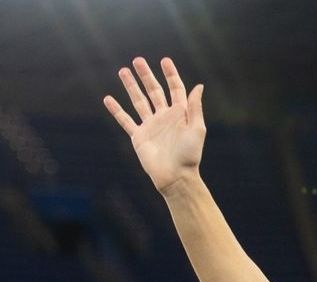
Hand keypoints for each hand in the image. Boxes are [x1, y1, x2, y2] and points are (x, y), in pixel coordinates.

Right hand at [103, 57, 205, 194]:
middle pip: (154, 91)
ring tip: (123, 71)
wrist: (176, 177)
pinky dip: (117, 110)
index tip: (164, 60)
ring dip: (131, 86)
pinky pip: (126, 120)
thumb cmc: (190, 155)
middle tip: (137, 60)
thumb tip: (198, 86)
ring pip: (139, 101)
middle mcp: (164, 117)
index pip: (175, 89)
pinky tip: (108, 99)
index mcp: (180, 114)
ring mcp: (151, 126)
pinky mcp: (139, 136)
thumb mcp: (197, 129)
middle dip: (146, 76)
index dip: (171, 75)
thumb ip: (195, 108)